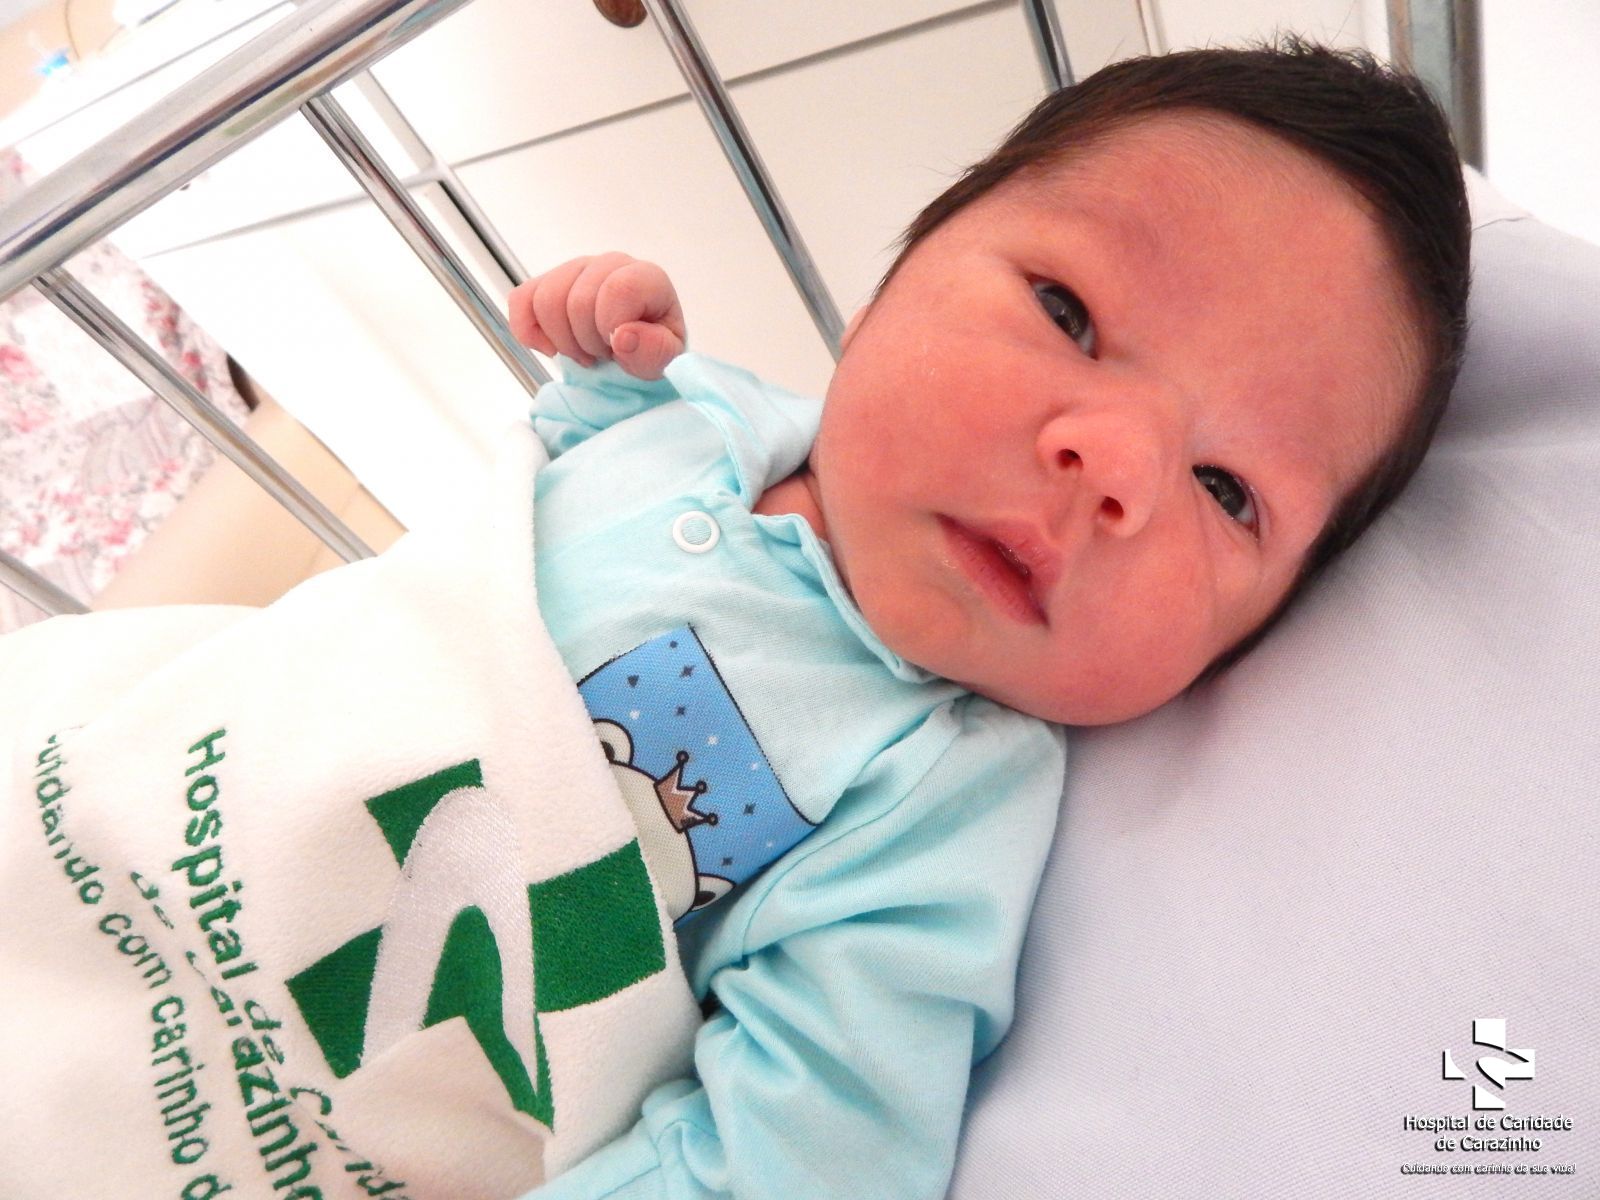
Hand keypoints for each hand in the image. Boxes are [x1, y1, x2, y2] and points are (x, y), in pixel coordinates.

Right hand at [508, 253, 686, 380]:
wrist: (636, 348)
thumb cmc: (652, 349)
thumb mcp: (666, 360)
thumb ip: (654, 350)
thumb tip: (623, 336)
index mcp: (645, 277)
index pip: (617, 289)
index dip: (610, 327)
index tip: (618, 347)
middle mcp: (610, 263)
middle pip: (576, 301)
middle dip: (587, 341)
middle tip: (603, 355)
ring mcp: (576, 269)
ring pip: (546, 300)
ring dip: (562, 339)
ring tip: (584, 352)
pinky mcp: (548, 282)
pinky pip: (521, 299)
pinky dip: (528, 331)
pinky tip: (550, 348)